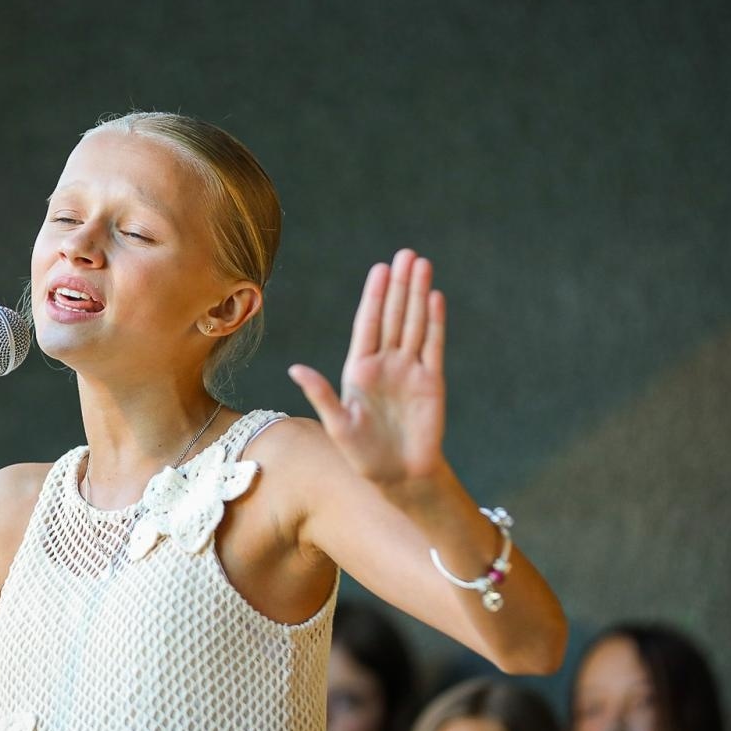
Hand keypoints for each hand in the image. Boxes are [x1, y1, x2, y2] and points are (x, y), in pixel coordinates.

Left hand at [288, 249, 446, 494]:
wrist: (399, 477)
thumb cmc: (363, 455)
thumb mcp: (338, 425)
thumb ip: (321, 394)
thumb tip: (295, 368)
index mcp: (359, 369)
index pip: (368, 324)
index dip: (375, 296)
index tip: (380, 269)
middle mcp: (385, 364)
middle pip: (394, 316)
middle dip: (399, 285)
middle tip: (406, 254)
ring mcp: (409, 370)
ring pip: (415, 324)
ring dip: (418, 295)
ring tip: (423, 265)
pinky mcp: (431, 381)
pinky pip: (433, 346)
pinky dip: (435, 322)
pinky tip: (435, 298)